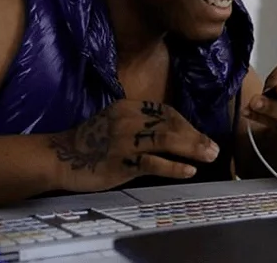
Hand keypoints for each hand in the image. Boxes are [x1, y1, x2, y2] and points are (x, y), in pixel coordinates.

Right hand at [49, 99, 219, 192]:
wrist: (62, 155)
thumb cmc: (91, 141)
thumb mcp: (114, 122)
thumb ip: (138, 123)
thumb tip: (170, 133)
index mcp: (127, 107)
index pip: (166, 112)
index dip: (186, 124)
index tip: (198, 136)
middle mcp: (128, 119)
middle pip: (170, 125)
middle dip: (195, 136)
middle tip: (214, 148)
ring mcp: (125, 140)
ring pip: (166, 141)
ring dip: (191, 148)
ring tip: (210, 156)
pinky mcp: (122, 161)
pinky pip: (153, 163)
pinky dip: (173, 166)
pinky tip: (189, 171)